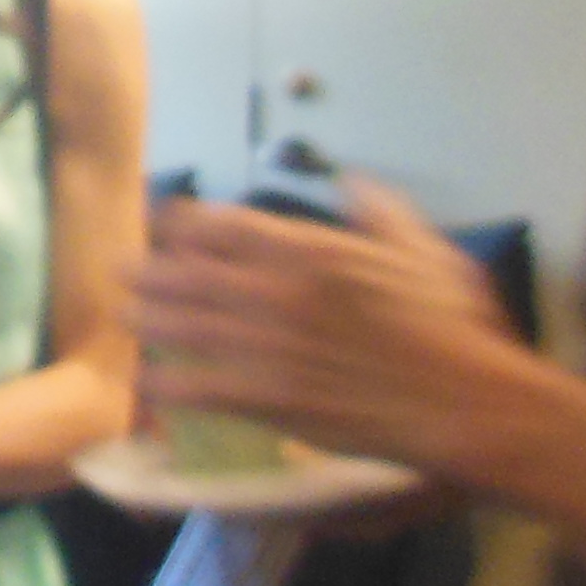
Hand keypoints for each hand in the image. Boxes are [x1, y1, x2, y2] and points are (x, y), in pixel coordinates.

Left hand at [130, 181, 564, 485]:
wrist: (463, 402)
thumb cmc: (453, 328)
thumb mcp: (424, 250)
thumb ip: (381, 213)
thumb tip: (353, 182)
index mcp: (312, 250)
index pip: (226, 226)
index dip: (186, 223)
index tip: (166, 223)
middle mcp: (277, 291)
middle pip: (190, 271)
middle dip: (151, 268)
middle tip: (122, 269)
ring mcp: (267, 346)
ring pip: (185, 324)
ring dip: (147, 316)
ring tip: (124, 312)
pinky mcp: (267, 398)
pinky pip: (197, 385)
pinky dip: (166, 381)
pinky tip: (147, 379)